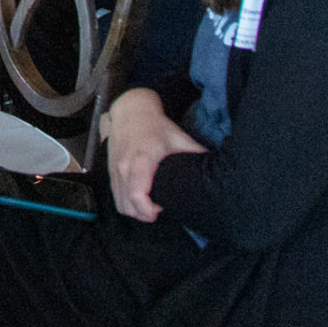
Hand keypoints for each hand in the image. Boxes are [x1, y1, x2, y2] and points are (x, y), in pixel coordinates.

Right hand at [104, 88, 203, 221]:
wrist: (131, 111)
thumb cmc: (157, 126)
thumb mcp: (179, 138)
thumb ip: (196, 154)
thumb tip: (217, 170)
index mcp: (141, 160)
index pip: (138, 195)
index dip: (149, 211)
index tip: (162, 209)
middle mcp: (124, 167)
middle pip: (128, 206)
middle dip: (145, 215)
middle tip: (161, 208)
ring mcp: (114, 170)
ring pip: (121, 205)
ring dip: (135, 211)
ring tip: (151, 205)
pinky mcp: (110, 171)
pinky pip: (116, 197)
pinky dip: (127, 203)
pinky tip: (141, 197)